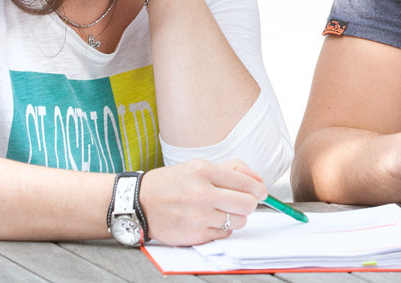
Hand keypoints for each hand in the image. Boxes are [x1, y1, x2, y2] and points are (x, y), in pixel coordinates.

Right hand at [139, 159, 266, 245]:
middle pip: (247, 204)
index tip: (260, 192)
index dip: (259, 189)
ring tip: (223, 210)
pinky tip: (211, 220)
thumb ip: (231, 168)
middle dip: (250, 203)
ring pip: (239, 221)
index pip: (246, 183)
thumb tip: (258, 180)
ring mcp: (199, 216)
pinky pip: (225, 233)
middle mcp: (202, 193)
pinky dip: (223, 228)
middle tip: (243, 202)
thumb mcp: (198, 165)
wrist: (140, 203)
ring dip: (236, 217)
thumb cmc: (171, 183)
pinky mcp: (195, 235)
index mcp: (204, 171)